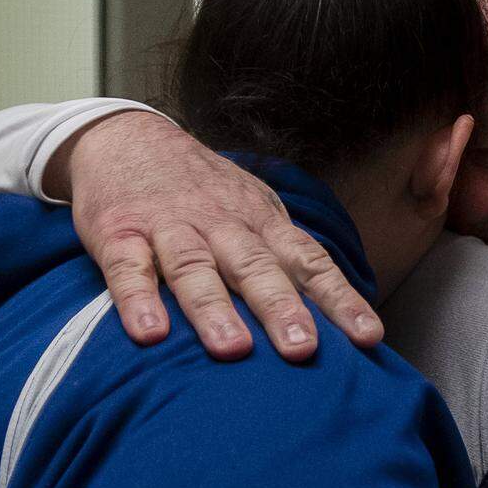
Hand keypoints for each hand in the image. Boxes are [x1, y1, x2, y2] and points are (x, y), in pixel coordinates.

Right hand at [45, 110, 384, 360]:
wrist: (127, 138)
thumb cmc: (206, 192)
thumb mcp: (256, 211)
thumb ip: (286, 258)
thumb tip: (336, 315)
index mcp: (263, 223)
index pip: (310, 262)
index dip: (340, 299)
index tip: (369, 337)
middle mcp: (223, 225)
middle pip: (256, 268)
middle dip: (282, 308)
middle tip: (303, 348)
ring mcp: (171, 228)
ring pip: (196, 270)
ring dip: (215, 310)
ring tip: (232, 350)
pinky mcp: (119, 234)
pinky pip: (129, 269)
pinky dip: (138, 300)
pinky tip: (150, 334)